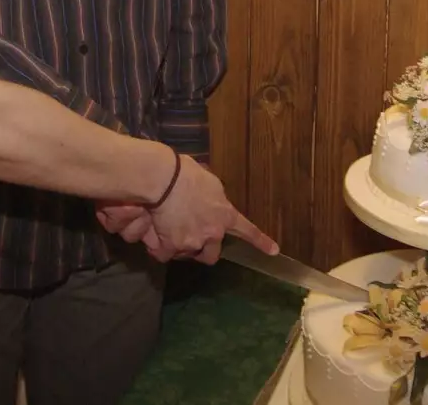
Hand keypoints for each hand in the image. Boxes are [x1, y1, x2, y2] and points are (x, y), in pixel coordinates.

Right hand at [146, 155, 275, 263]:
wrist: (164, 179)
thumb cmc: (186, 173)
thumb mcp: (210, 183)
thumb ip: (215, 198)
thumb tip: (210, 202)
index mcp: (225, 214)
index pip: (247, 230)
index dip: (260, 242)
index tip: (274, 251)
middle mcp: (213, 233)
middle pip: (211, 255)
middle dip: (202, 250)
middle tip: (189, 239)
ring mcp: (193, 242)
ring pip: (187, 254)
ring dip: (179, 247)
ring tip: (165, 230)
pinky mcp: (172, 247)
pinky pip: (163, 254)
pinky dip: (158, 249)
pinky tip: (153, 241)